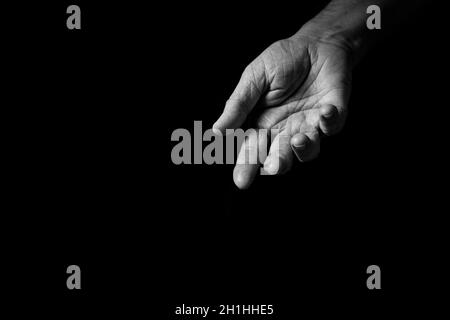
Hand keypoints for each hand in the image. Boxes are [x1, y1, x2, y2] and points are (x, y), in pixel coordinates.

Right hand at [213, 32, 352, 188]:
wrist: (316, 43)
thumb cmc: (282, 60)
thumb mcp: (254, 78)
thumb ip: (238, 105)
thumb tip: (216, 132)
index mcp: (262, 124)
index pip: (252, 150)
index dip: (246, 166)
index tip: (241, 180)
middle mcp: (286, 130)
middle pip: (279, 156)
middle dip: (276, 164)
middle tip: (272, 166)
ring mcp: (310, 125)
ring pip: (307, 151)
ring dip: (303, 149)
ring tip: (298, 138)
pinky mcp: (332, 116)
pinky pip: (332, 127)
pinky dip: (329, 121)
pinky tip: (324, 111)